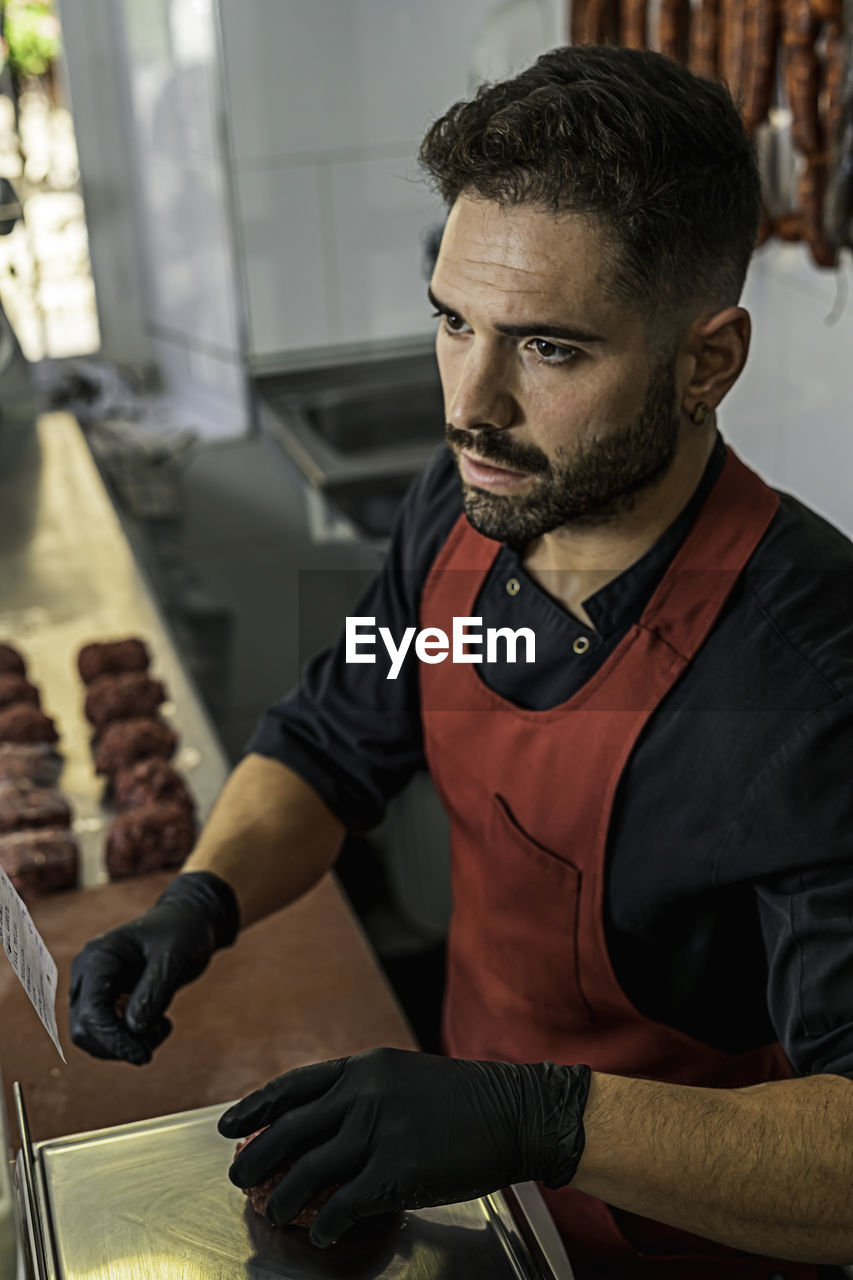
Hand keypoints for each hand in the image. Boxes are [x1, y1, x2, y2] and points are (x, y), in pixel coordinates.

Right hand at [69, 871, 238, 1064]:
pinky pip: (108, 1036)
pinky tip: (160, 1024)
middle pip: (84, 1030)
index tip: (143, 1055)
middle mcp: (88, 975)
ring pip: (93, 1038)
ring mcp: (94, 990)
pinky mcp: (107, 1003)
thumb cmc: (182, 932)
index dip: (113, 1039)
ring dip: (126, 1045)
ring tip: (162, 1025)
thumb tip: (134, 1027)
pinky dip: (132, 1040)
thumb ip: (154, 990)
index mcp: (98, 958)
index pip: (91, 1011)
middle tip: (159, 1034)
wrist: (187, 924)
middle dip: (119, 1044)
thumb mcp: (173, 956)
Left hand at [219, 1047, 589, 1246]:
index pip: (293, 1086)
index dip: (255, 1107)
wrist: (511, 1112)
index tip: (229, 1126)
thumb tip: (319, 1125)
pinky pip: (345, 1204)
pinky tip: (322, 1234)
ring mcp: (379, 1131)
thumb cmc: (461, 1098)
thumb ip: (361, 1093)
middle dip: (256, 1157)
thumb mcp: (402, 1077)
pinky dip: (326, 1223)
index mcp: (363, 1068)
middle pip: (289, 1130)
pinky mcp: (397, 1171)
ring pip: (308, 1170)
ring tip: (272, 1212)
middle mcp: (363, 1094)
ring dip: (282, 1196)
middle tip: (239, 1179)